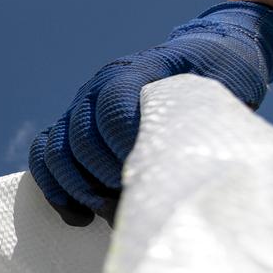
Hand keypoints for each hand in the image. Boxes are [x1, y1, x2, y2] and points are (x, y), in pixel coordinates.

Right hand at [28, 1, 272, 225]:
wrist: (206, 56)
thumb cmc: (222, 75)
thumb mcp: (227, 87)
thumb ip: (206, 118)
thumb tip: (192, 172)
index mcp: (136, 69)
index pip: (114, 103)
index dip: (125, 142)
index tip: (150, 173)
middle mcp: (97, 86)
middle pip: (82, 136)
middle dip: (105, 177)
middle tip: (137, 203)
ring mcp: (80, 108)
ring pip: (58, 151)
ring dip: (80, 188)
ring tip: (110, 213)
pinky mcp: (72, 130)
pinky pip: (46, 158)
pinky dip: (55, 188)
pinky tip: (78, 216)